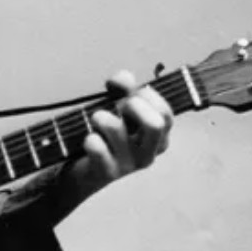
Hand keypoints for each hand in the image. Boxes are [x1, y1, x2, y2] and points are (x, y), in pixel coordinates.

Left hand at [68, 69, 172, 194]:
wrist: (85, 169)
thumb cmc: (107, 134)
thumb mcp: (118, 107)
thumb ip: (124, 88)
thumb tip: (124, 77)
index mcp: (159, 138)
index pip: (166, 113)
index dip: (147, 95)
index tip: (132, 93)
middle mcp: (148, 153)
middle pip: (155, 124)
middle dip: (134, 106)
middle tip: (119, 106)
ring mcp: (129, 165)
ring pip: (117, 129)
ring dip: (101, 116)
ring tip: (95, 118)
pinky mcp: (107, 172)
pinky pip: (97, 147)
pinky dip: (90, 138)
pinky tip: (89, 139)